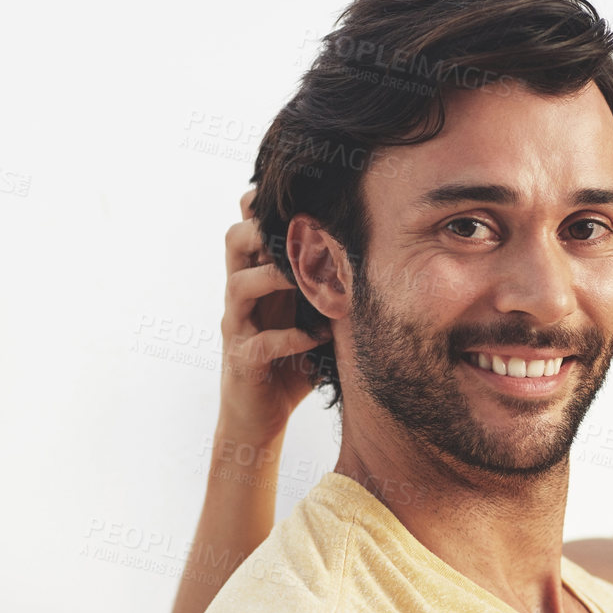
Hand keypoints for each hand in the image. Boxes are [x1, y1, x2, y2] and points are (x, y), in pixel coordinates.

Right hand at [218, 189, 329, 441]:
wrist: (258, 416)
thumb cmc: (289, 362)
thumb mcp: (309, 317)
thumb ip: (328, 289)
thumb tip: (378, 258)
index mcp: (257, 279)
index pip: (249, 227)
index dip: (267, 205)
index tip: (305, 196)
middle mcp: (241, 297)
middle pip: (233, 241)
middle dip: (264, 228)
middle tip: (303, 231)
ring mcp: (237, 327)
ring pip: (239, 285)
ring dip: (276, 278)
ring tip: (311, 282)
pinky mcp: (242, 361)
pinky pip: (260, 344)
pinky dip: (291, 338)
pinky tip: (317, 337)